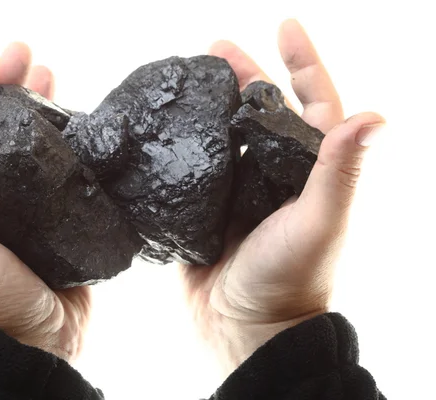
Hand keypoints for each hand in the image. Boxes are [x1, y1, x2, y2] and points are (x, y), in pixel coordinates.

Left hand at [0, 44, 90, 361]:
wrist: (30, 346)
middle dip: (11, 88)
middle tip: (30, 56)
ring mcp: (22, 208)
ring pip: (30, 147)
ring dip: (41, 111)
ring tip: (54, 79)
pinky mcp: (55, 222)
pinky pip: (62, 175)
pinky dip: (70, 149)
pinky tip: (83, 131)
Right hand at [180, 19, 384, 374]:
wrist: (244, 328)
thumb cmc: (291, 279)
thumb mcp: (320, 221)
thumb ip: (339, 170)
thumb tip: (374, 115)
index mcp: (308, 171)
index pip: (313, 105)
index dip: (303, 64)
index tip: (285, 26)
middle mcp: (276, 175)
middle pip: (261, 112)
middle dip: (243, 75)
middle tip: (215, 49)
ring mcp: (239, 191)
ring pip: (226, 135)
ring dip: (210, 105)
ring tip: (186, 80)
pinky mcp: (205, 209)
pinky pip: (195, 168)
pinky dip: (183, 145)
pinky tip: (166, 128)